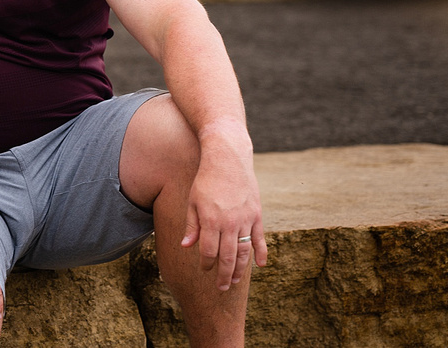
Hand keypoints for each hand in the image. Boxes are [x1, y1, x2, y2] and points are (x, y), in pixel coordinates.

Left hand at [180, 145, 267, 290]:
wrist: (228, 158)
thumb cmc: (205, 179)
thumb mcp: (193, 200)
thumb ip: (192, 225)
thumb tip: (185, 247)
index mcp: (211, 220)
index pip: (208, 251)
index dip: (206, 263)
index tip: (204, 269)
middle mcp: (229, 223)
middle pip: (228, 257)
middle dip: (224, 275)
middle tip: (221, 288)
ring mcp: (245, 220)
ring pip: (244, 252)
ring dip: (241, 269)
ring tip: (236, 282)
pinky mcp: (256, 215)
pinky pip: (260, 239)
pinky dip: (262, 253)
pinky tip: (261, 266)